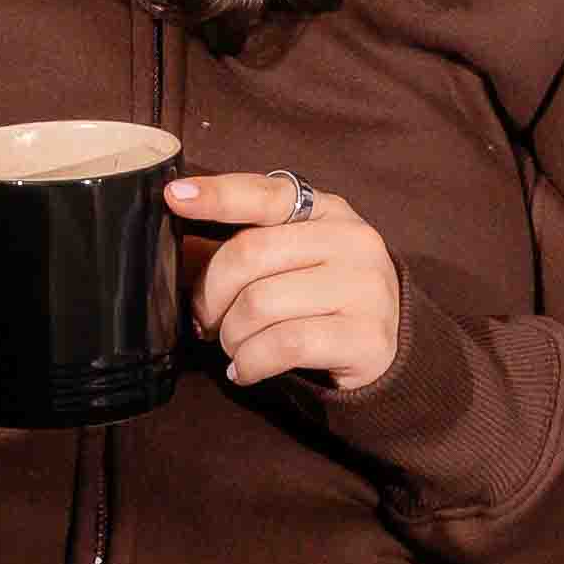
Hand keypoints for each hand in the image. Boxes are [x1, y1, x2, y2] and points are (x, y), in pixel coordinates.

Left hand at [174, 163, 405, 398]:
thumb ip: (244, 247)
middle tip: (206, 320)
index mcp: (327, 211)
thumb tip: (179, 250)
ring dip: (230, 335)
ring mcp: (364, 287)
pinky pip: (283, 346)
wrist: (389, 349)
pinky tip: (246, 368)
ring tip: (235, 346)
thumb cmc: (323, 300)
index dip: (217, 195)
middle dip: (211, 294)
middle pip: (249, 254)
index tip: (175, 198)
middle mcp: (351, 240)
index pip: (265, 195)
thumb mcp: (292, 260)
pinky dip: (250, 362)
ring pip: (259, 305)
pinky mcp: (366, 336)